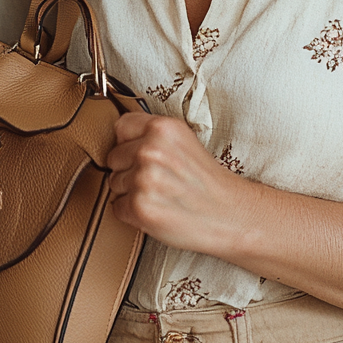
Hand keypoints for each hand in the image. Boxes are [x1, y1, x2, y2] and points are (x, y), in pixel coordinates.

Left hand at [106, 112, 247, 252]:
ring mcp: (143, 179)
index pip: (121, 127)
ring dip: (130, 192)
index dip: (130, 143)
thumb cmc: (205, 181)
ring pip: (114, 183)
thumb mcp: (184, 141)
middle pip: (113, 157)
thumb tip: (118, 137)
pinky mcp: (139, 207)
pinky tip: (156, 209)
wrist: (229, 214)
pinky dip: (131, 213)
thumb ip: (152, 134)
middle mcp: (150, 149)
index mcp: (162, 128)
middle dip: (128, 169)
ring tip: (160, 195)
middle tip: (158, 179)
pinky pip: (116, 207)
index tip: (143, 154)